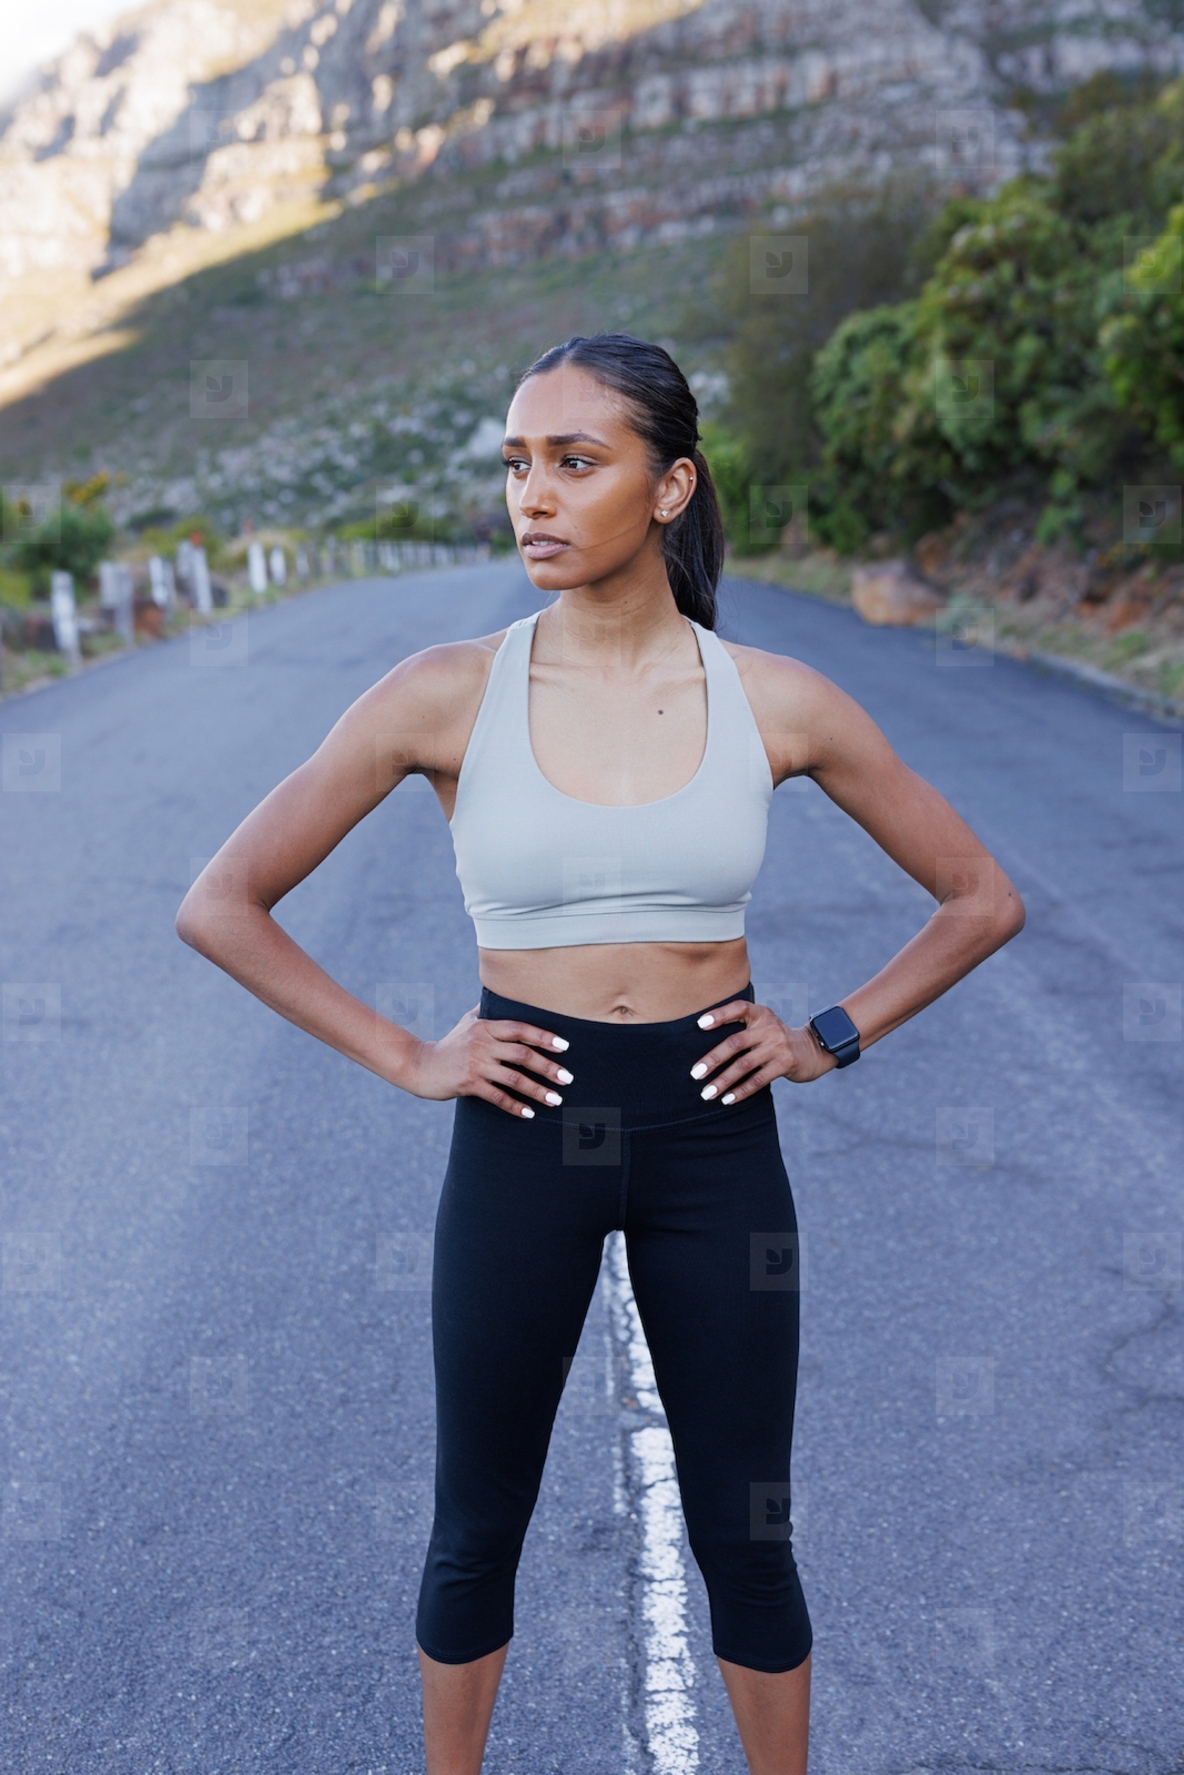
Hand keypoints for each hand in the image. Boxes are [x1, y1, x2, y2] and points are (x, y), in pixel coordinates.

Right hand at [400, 1006, 573, 1117]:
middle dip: (548, 1067)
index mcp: (485, 1027)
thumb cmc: (449, 1045)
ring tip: (555, 1100)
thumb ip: (487, 1012)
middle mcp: (482, 1043)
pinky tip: (529, 1113)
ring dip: (537, 1090)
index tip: (565, 1046)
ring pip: (514, 1078)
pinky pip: (497, 1097)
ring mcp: (475, 1064)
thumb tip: (505, 994)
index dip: (544, 1037)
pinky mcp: (467, 1083)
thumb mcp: (467, 1023)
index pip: (520, 1029)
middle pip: (522, 1054)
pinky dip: (515, 1106)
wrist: (420, 1066)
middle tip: (567, 1078)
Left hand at [690, 1000, 835, 1102]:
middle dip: (713, 1059)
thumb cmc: (775, 1040)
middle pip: (735, 1042)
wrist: (812, 1049)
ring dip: (723, 1081)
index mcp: (760, 1014)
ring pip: (744, 1065)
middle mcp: (769, 1027)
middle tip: (695, 1074)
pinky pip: (758, 1080)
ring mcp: (778, 1046)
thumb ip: (742, 1029)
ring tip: (707, 1093)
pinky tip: (728, 1099)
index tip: (699, 1025)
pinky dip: (741, 1091)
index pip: (738, 1008)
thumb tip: (705, 1049)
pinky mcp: (785, 1063)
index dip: (719, 1015)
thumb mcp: (763, 1026)